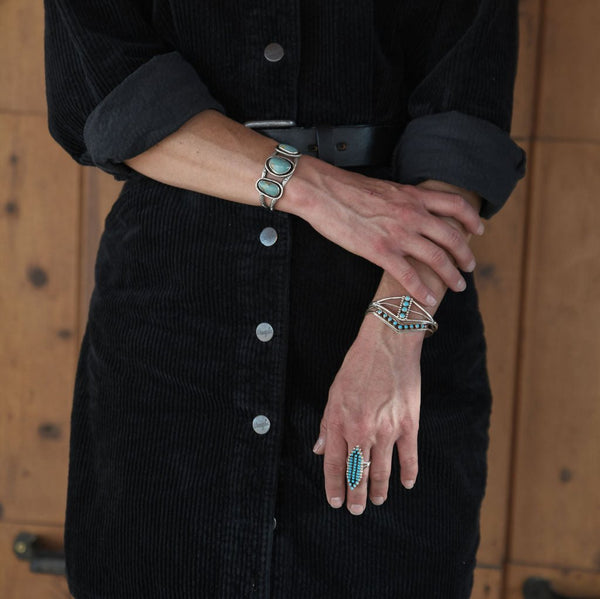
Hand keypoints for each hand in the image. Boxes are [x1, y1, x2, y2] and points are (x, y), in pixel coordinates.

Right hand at [286, 156, 483, 306]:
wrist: (324, 192)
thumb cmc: (347, 190)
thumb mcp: (385, 189)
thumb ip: (403, 200)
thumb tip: (410, 209)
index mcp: (413, 196)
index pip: (455, 205)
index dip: (472, 219)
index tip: (478, 231)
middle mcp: (412, 214)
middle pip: (452, 236)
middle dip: (465, 255)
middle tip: (469, 267)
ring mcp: (398, 234)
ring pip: (437, 258)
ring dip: (451, 275)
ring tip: (458, 286)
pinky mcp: (380, 251)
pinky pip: (408, 275)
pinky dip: (421, 290)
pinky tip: (427, 300)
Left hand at [312, 316, 423, 514]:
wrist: (388, 345)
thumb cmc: (358, 365)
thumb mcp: (334, 392)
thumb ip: (327, 424)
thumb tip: (320, 449)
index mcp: (341, 422)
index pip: (335, 464)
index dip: (334, 486)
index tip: (335, 501)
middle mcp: (362, 431)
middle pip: (358, 473)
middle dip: (356, 495)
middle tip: (355, 510)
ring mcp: (388, 430)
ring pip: (382, 471)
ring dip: (378, 489)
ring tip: (376, 501)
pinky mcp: (409, 424)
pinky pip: (409, 457)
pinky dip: (408, 474)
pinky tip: (405, 484)